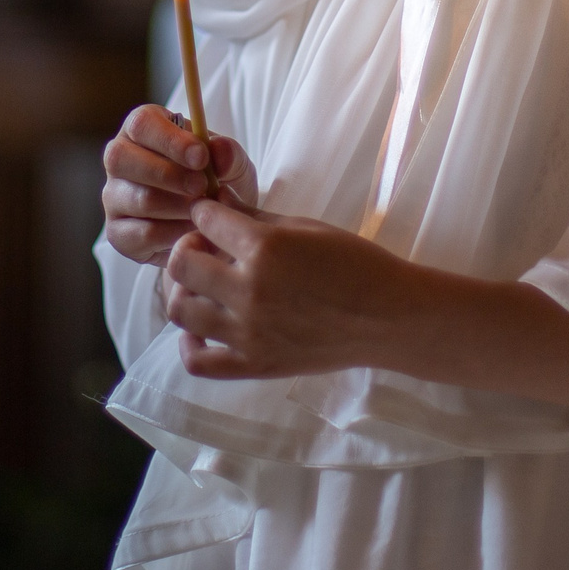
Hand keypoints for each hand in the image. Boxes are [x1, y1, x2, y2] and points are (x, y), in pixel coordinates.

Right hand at [100, 105, 252, 264]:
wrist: (215, 227)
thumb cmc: (217, 182)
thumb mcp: (232, 164)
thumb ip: (229, 154)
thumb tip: (219, 150)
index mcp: (143, 129)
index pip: (142, 124)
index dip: (169, 140)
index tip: (200, 157)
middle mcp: (119, 159)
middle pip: (121, 158)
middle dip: (168, 174)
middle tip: (202, 187)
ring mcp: (114, 197)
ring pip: (137, 199)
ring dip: (178, 206)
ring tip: (204, 210)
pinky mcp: (118, 232)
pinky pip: (141, 233)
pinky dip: (174, 234)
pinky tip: (193, 231)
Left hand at [163, 199, 416, 378]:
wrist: (388, 318)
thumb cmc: (354, 264)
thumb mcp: (306, 227)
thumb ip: (256, 218)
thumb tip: (218, 205)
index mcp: (265, 249)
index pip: (205, 221)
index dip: (205, 213)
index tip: (213, 217)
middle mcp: (250, 290)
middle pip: (181, 265)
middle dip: (187, 248)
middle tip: (206, 249)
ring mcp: (249, 332)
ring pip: (180, 309)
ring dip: (184, 290)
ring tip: (204, 286)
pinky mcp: (255, 364)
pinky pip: (197, 361)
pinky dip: (189, 343)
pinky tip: (202, 328)